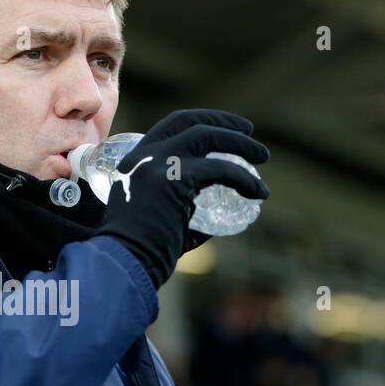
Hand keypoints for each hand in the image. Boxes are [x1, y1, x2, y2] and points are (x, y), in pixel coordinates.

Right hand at [95, 109, 268, 288]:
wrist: (122, 264)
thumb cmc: (139, 253)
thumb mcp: (156, 216)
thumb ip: (181, 206)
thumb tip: (217, 213)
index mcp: (134, 161)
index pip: (172, 126)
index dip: (203, 120)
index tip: (228, 128)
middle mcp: (144, 155)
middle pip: (191, 122)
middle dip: (225, 123)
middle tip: (250, 133)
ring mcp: (158, 163)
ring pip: (208, 137)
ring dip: (241, 145)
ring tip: (262, 156)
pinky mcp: (176, 178)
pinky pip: (221, 169)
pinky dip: (245, 179)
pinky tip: (258, 192)